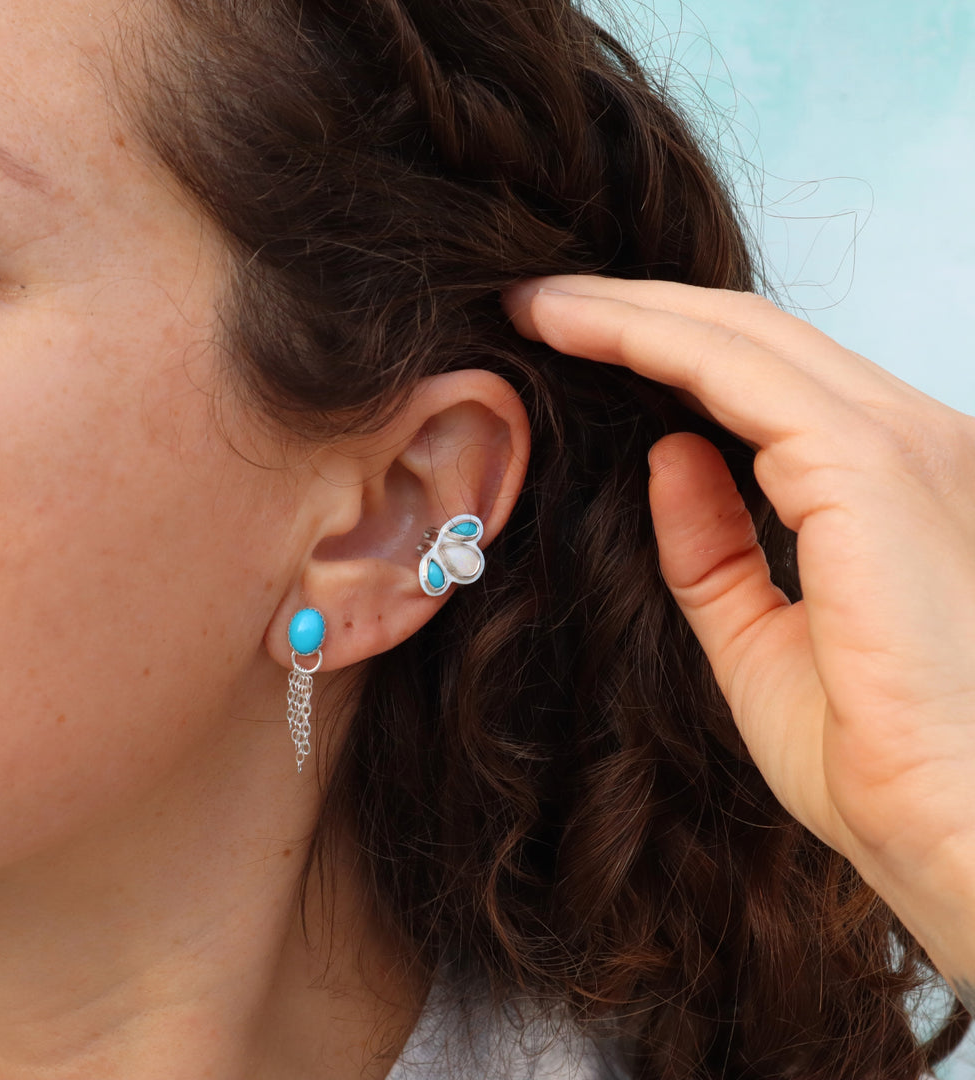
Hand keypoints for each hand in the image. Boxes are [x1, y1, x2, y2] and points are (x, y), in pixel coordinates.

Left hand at [507, 276, 974, 987]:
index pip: (766, 385)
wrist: (950, 827)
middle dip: (638, 312)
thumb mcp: (756, 635)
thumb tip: (669, 453)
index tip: (575, 347)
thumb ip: (713, 543)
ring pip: (739, 337)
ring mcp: (900, 440)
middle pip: (751, 340)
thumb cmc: (871, 754)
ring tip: (539, 305)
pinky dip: (644, 339)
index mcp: (893, 483)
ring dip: (628, 311)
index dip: (666, 353)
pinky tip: (570, 328)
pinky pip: (732, 372)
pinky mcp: (869, 460)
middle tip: (541, 304)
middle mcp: (911, 438)